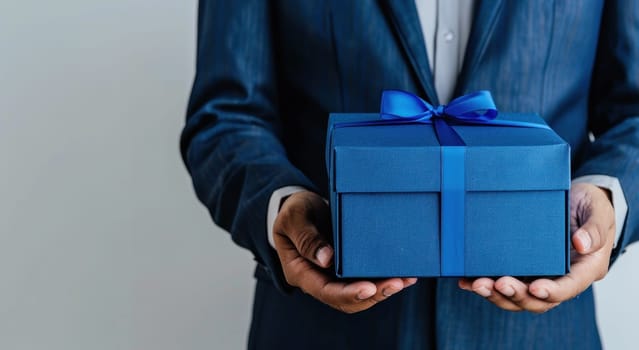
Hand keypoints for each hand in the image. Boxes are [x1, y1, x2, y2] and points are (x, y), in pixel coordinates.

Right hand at [272, 190, 416, 313]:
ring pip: (359, 293)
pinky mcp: (346, 267)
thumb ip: (306, 238)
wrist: (299, 206)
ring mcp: (333, 275)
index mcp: (300, 272)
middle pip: (346, 299)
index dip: (348, 292)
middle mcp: (317, 279)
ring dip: (382, 290)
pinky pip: (365, 279)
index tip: (370, 288)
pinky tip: (402, 273)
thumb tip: (327, 260)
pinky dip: (383, 278)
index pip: (325, 291)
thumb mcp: (294, 218)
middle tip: (397, 283)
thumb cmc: (293, 211)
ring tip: (405, 280)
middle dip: (373, 294)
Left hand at [458, 182, 615, 312]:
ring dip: (497, 294)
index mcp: (585, 269)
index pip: (569, 287)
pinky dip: (485, 284)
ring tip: (478, 285)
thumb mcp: (598, 210)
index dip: (552, 291)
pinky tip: (467, 281)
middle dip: (517, 295)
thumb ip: (594, 228)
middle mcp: (561, 278)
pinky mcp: (522, 268)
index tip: (535, 288)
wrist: (576, 198)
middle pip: (539, 300)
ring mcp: (540, 274)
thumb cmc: (591, 205)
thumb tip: (581, 244)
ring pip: (518, 296)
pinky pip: (503, 282)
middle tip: (498, 284)